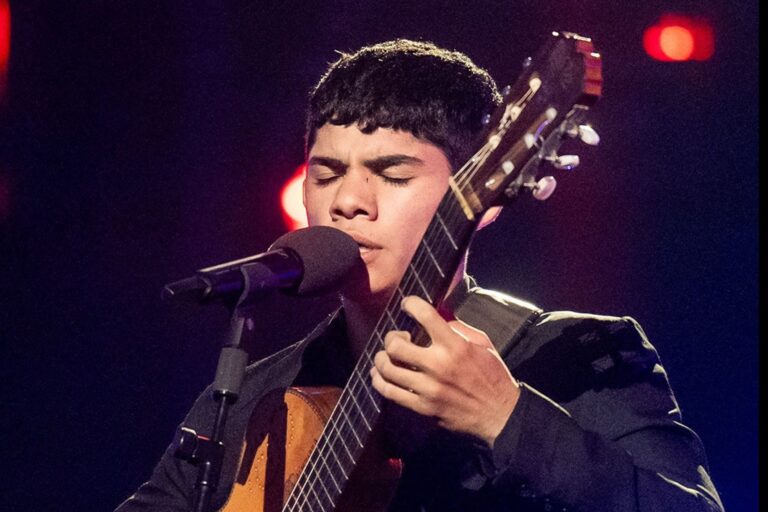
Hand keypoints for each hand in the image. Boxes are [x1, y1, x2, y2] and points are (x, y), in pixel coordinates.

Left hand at [370, 295, 519, 446]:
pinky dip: (379, 381)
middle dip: (391, 338)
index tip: (407, 305)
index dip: (410, 304)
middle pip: (395, 346)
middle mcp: (438, 365)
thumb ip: (459, 328)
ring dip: (381, 359)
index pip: (424, 315)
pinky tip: (379, 375)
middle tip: (397, 339)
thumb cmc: (493, 376)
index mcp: (455, 346)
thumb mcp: (483, 344)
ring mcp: (428, 388)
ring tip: (386, 357)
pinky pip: (390, 392)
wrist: (500, 415)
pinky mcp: (423, 407)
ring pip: (388, 369)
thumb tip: (437, 318)